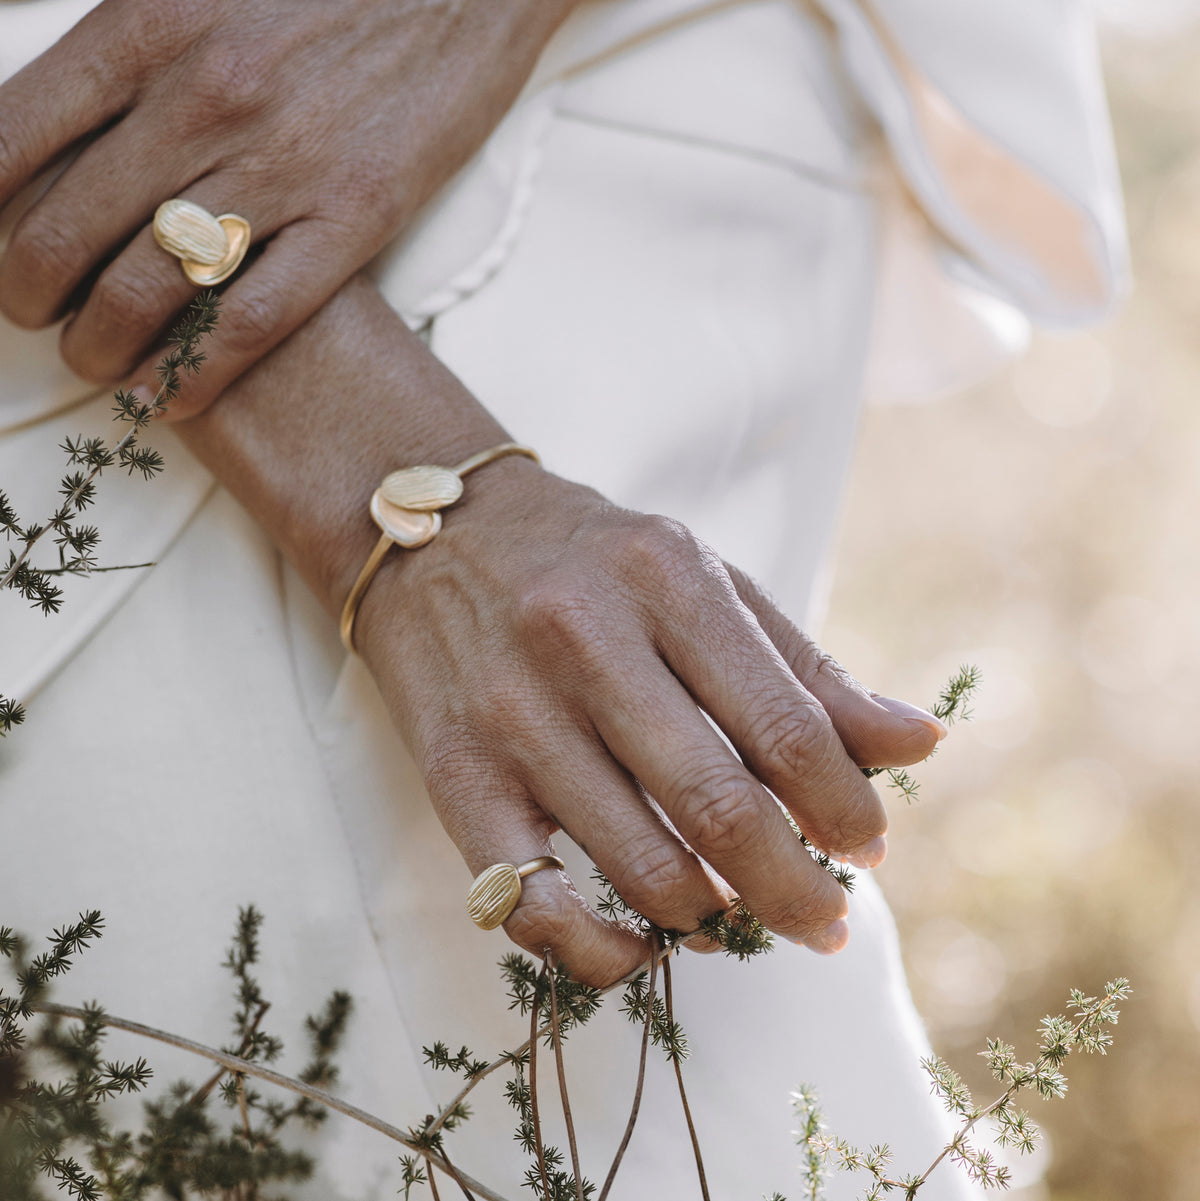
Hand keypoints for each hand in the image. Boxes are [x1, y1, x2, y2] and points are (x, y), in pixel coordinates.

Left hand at [0, 0, 572, 415]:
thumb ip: (126, 45)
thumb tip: (57, 117)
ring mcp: (282, 166)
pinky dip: (199, 373)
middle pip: (69, 232)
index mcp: (150, 27)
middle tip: (37, 318)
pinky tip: (172, 398)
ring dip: (102, 347)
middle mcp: (202, 100)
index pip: (14, 141)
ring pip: (149, 289)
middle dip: (31, 297)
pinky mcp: (356, 217)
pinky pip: (254, 321)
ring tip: (98, 365)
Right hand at [179, 279, 948, 987]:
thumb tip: (918, 746)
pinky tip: (641, 945)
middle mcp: (586, 643)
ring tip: (736, 914)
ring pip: (639, 864)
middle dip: (796, 888)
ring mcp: (514, 715)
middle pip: (719, 807)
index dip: (844, 805)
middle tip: (827, 921)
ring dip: (711, 917)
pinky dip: (600, 951)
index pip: (785, 724)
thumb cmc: (594, 562)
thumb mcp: (704, 581)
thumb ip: (807, 669)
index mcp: (666, 580)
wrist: (436, 535)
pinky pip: (531, 903)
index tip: (867, 847)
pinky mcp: (456, 776)